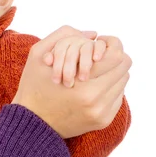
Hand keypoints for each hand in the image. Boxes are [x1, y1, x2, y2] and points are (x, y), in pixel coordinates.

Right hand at [12, 26, 131, 137]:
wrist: (31, 122)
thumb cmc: (33, 85)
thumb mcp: (38, 53)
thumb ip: (63, 35)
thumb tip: (94, 34)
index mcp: (82, 82)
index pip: (117, 56)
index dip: (112, 44)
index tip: (101, 41)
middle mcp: (96, 100)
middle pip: (124, 67)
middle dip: (113, 57)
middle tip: (99, 55)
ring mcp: (101, 112)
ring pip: (122, 81)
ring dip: (111, 72)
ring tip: (95, 70)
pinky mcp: (103, 120)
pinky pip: (118, 96)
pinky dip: (109, 87)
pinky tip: (93, 85)